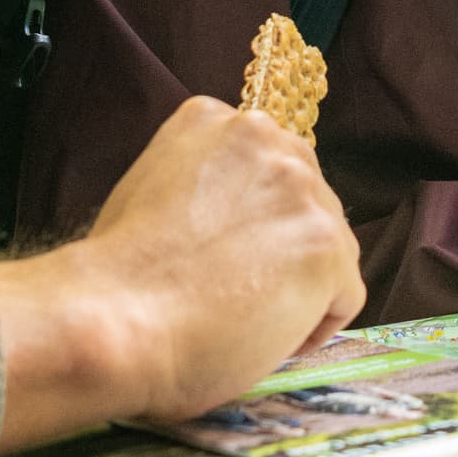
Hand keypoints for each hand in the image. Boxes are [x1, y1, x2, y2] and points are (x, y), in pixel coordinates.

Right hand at [0, 97, 365, 447]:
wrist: (112, 319)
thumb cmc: (114, 278)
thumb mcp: (146, 188)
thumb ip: (198, 184)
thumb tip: (229, 221)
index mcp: (213, 119)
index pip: (264, 167)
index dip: (250, 220)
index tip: (226, 256)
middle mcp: (265, 138)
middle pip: (305, 200)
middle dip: (281, 248)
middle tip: (238, 294)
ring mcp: (301, 190)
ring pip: (330, 248)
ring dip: (299, 288)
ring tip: (244, 319)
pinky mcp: (326, 246)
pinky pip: (344, 297)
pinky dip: (313, 327)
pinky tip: (263, 338)